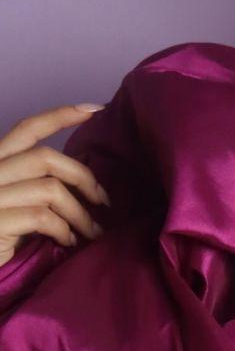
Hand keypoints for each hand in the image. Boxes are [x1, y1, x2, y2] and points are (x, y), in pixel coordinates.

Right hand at [0, 104, 111, 266]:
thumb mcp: (14, 206)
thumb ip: (34, 190)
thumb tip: (83, 189)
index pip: (25, 129)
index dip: (59, 116)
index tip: (95, 108)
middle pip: (45, 158)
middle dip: (83, 177)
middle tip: (104, 201)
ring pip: (50, 189)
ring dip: (80, 213)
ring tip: (91, 232)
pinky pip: (42, 217)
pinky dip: (63, 229)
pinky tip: (68, 242)